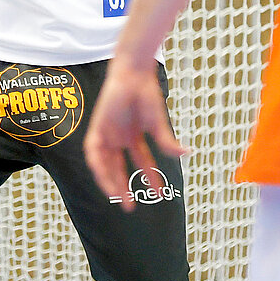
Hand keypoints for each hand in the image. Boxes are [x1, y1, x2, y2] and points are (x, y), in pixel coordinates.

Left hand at [84, 61, 185, 206]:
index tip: (158, 195)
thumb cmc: (146, 94)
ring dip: (109, 180)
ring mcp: (107, 133)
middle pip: (118, 167)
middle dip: (123, 186)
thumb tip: (186, 154)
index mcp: (134, 136)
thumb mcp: (157, 123)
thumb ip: (166, 142)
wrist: (133, 74)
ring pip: (105, 163)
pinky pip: (93, 152)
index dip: (149, 179)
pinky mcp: (97, 127)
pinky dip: (98, 165)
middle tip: (130, 207)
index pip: (141, 162)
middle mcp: (119, 137)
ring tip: (118, 197)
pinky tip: (104, 176)